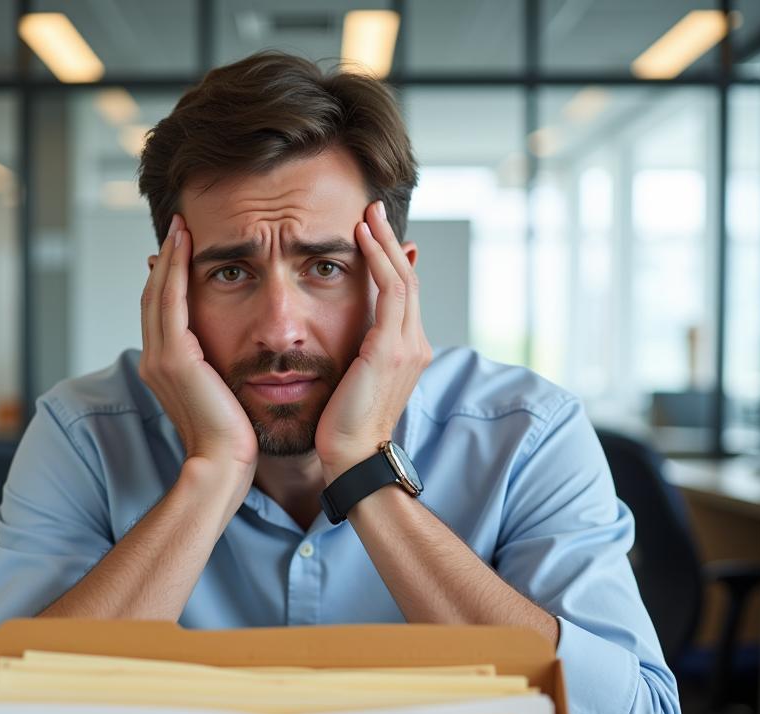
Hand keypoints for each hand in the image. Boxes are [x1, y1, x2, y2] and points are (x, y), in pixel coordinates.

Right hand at [139, 214, 258, 483]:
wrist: (223, 464)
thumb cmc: (231, 439)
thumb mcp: (222, 397)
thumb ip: (217, 374)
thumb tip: (230, 360)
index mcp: (164, 370)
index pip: (162, 314)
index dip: (167, 280)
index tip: (180, 252)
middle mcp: (154, 360)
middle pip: (153, 297)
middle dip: (164, 260)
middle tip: (177, 227)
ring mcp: (161, 358)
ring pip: (159, 293)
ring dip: (169, 256)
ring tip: (180, 226)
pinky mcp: (175, 358)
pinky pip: (171, 300)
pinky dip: (175, 269)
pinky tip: (186, 244)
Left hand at [314, 201, 431, 481]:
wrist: (353, 460)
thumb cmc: (345, 429)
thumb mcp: (353, 384)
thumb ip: (358, 354)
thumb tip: (351, 335)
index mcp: (407, 353)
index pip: (403, 296)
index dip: (392, 261)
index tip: (374, 234)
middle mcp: (415, 345)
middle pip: (408, 279)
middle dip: (391, 241)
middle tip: (373, 209)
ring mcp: (407, 346)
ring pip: (402, 279)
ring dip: (385, 242)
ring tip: (368, 214)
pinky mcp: (389, 350)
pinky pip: (389, 291)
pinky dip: (377, 261)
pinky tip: (360, 239)